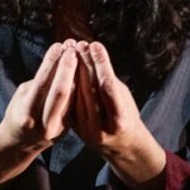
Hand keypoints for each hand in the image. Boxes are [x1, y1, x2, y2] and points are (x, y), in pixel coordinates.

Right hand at [0, 42, 76, 189]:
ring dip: (78, 75)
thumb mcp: (22, 97)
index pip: (41, 84)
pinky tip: (84, 69)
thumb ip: (39, 83)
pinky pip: (77, 103)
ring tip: (80, 55)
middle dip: (67, 68)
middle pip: (60, 92)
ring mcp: (59, 128)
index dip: (50, 63)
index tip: (57, 45)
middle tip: (72, 48)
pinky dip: (81, 85)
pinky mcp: (69, 128)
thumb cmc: (19, 111)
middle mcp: (44, 124)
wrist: (22, 142)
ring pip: (72, 98)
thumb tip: (58, 58)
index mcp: (27, 115)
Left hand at [71, 40, 165, 189]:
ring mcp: (86, 130)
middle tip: (79, 43)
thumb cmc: (125, 115)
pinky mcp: (75, 129)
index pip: (108, 86)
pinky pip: (69, 102)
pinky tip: (64, 67)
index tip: (95, 44)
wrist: (120, 145)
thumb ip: (109, 81)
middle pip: (89, 89)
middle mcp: (101, 128)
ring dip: (73, 71)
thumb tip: (93, 54)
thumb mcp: (124, 98)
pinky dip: (67, 84)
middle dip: (84, 64)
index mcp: (119, 121)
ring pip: (76, 95)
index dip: (101, 64)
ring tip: (71, 51)